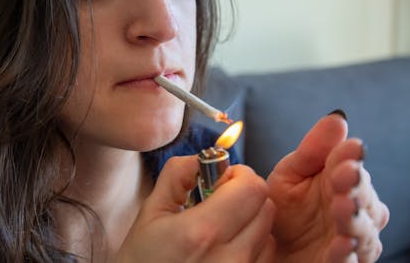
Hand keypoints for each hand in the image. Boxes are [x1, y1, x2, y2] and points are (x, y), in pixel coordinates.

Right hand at [117, 156, 275, 262]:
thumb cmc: (142, 261)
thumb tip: (200, 158)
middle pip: (265, 205)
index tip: (220, 180)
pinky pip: (264, 254)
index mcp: (202, 231)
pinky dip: (251, 243)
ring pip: (268, 230)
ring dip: (250, 219)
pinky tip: (224, 246)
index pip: (252, 187)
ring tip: (220, 227)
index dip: (238, 174)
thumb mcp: (150, 213)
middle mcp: (230, 257)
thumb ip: (176, 175)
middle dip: (245, 193)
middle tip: (219, 200)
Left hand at [267, 112, 389, 262]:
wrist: (263, 242)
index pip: (353, 167)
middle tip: (346, 175)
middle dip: (356, 186)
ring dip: (355, 219)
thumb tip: (337, 118)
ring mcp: (346, 239)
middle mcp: (350, 210)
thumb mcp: (291, 173)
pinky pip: (346, 261)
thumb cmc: (282, 206)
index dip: (351, 159)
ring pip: (362, 231)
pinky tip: (342, 243)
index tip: (349, 149)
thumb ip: (313, 150)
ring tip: (344, 206)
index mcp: (340, 183)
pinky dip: (346, 253)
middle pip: (363, 199)